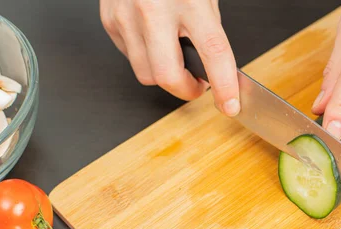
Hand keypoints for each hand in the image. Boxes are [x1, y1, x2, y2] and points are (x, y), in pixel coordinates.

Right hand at [99, 0, 239, 115]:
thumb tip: (215, 66)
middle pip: (167, 76)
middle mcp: (154, 9)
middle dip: (186, 91)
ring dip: (165, 75)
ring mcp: (126, 16)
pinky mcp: (110, 21)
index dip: (224, 85)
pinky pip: (130, 57)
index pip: (213, 52)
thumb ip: (208, 28)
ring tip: (175, 57)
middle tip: (198, 86)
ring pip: (146, 74)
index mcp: (189, 0)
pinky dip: (146, 57)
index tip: (230, 105)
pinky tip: (153, 39)